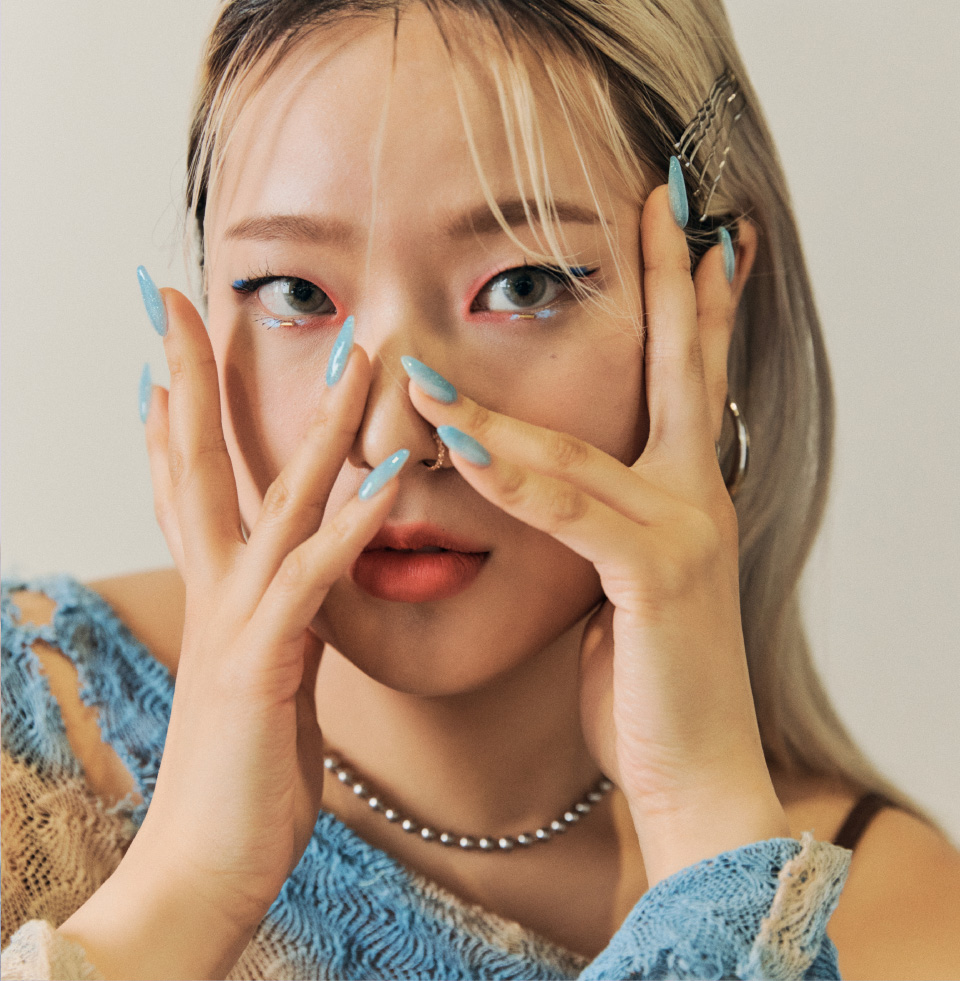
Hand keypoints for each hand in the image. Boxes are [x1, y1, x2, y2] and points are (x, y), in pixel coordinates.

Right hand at [60, 295, 405, 978]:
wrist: (208, 866)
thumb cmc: (246, 774)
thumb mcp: (267, 677)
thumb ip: (284, 618)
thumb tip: (304, 582)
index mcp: (222, 593)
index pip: (194, 480)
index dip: (182, 410)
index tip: (177, 348)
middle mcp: (219, 591)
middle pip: (203, 462)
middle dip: (193, 376)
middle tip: (178, 299)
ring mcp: (237, 621)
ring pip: (273, 499)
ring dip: (312, 424)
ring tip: (349, 355)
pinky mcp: (264, 663)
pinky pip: (312, 578)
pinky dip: (348, 526)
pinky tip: (382, 480)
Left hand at [403, 184, 787, 886]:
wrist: (695, 776)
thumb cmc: (651, 684)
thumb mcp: (617, 590)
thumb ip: (589, 527)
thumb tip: (545, 491)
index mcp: (685, 496)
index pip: (686, 377)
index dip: (689, 303)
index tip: (683, 238)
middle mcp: (695, 498)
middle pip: (680, 367)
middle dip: (668, 282)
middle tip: (663, 203)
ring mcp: (685, 534)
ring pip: (583, 447)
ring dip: (503, 403)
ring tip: (440, 360)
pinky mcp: (657, 578)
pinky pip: (572, 513)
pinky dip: (515, 479)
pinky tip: (463, 446)